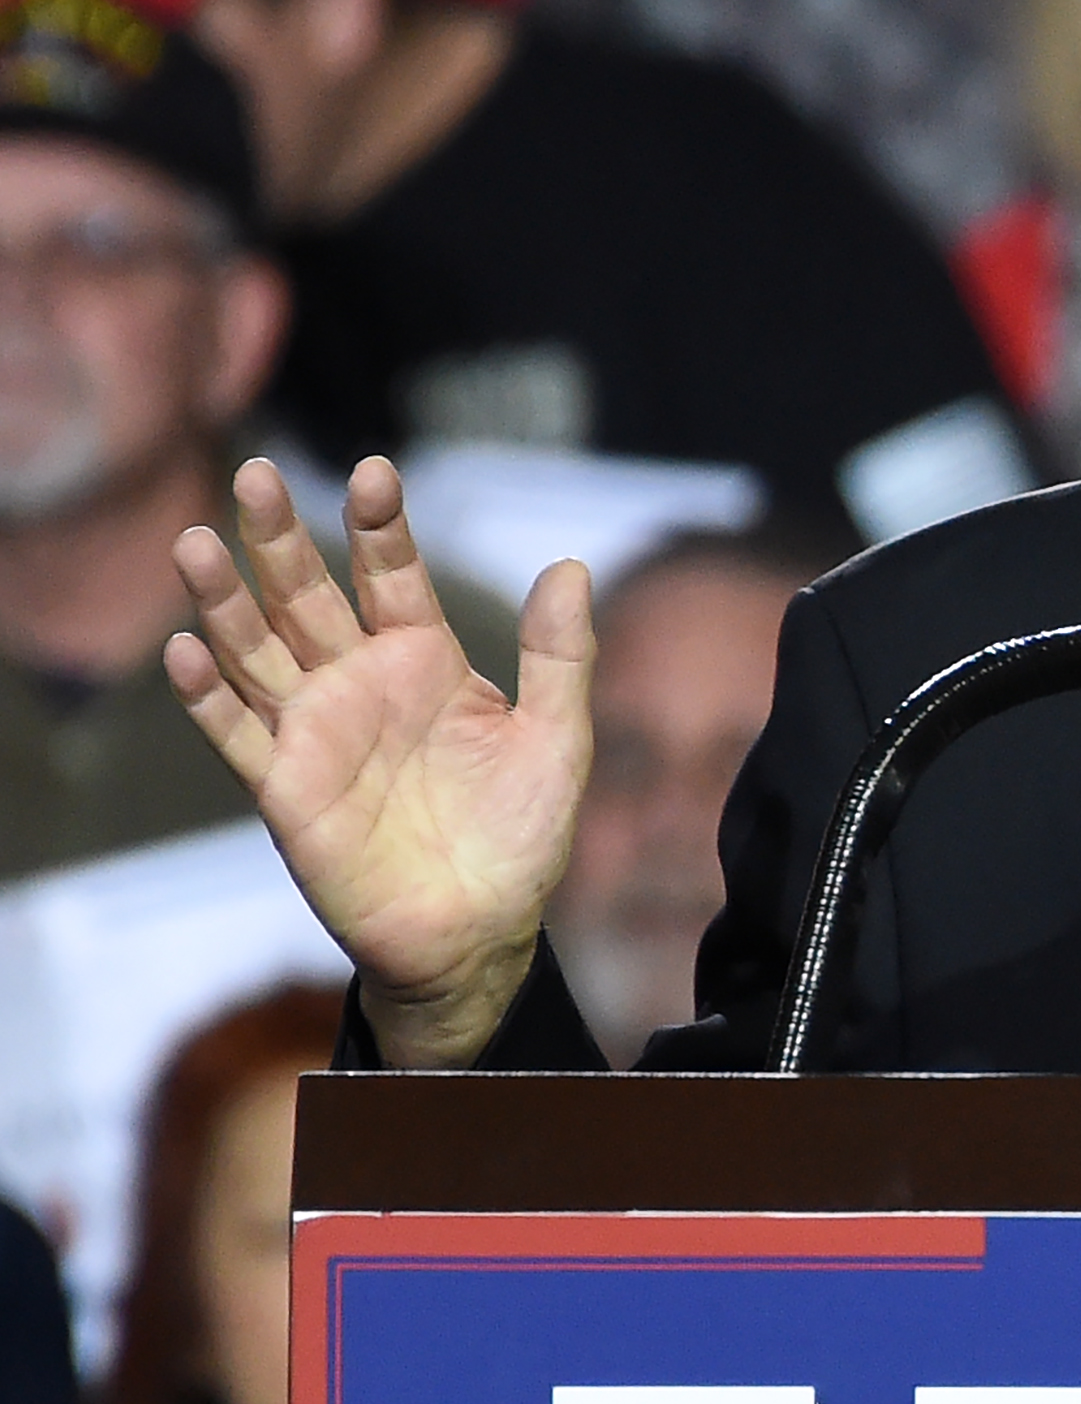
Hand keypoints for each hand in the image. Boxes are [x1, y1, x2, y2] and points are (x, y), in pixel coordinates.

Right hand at [165, 457, 594, 1067]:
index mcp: (425, 660)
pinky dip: (206, 696)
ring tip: (195, 545)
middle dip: (279, 537)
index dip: (381, 526)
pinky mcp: (285, 790)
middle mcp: (359, 684)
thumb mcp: (558, 739)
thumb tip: (572, 564)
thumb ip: (561, 654)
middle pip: (306, 595)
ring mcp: (315, 733)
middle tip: (257, 473)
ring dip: (224, 602)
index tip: (376, 472)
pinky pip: (236, 735)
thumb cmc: (521, 836)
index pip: (391, 576)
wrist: (482, 931)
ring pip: (255, 651)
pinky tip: (184, 651)